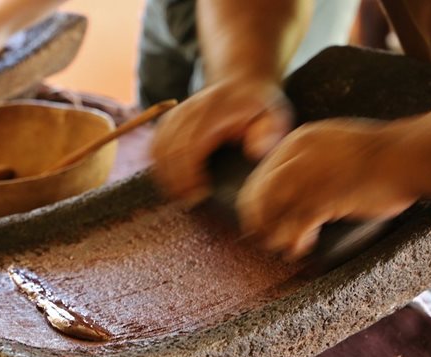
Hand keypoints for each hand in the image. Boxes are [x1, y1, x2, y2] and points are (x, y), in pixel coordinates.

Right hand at [150, 78, 292, 201]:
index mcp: (214, 113)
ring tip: (180, 195)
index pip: (190, 146)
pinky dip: (158, 164)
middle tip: (188, 201)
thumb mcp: (275, 114)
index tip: (199, 194)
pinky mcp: (170, 119)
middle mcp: (190, 111)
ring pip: (158, 148)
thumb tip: (255, 152)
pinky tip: (171, 180)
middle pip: (169, 150)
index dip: (189, 174)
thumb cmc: (260, 105)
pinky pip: (155, 144)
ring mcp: (177, 113)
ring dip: (164, 175)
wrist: (242, 81)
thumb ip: (270, 133)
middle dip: (175, 180)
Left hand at [237, 119, 419, 258]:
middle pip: (259, 197)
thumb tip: (295, 184)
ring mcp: (308, 178)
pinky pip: (296, 227)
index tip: (263, 221)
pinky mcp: (324, 199)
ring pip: (272, 214)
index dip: (257, 204)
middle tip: (268, 240)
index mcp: (298, 141)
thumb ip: (311, 158)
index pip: (261, 176)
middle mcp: (296, 157)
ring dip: (276, 236)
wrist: (410, 154)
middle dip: (260, 223)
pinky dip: (295, 241)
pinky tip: (303, 248)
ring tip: (286, 248)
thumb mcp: (335, 143)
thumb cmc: (382, 153)